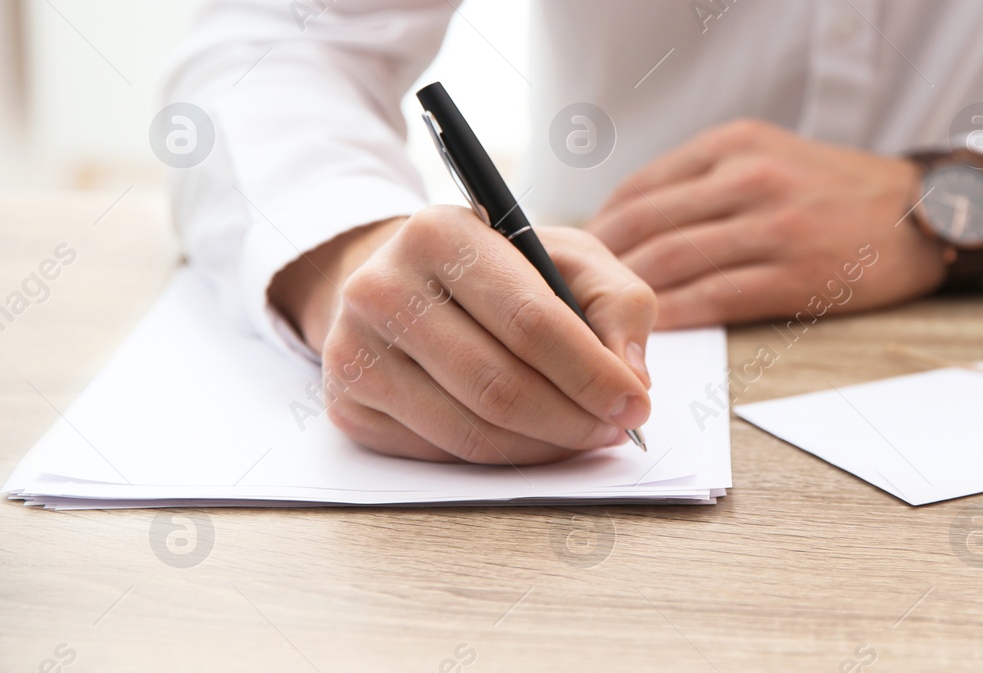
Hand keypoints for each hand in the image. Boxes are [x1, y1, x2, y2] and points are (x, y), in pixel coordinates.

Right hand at [268, 206, 655, 464]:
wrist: (407, 285)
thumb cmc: (503, 272)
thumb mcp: (569, 260)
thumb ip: (618, 303)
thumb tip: (631, 377)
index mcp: (440, 234)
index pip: (529, 320)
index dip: (591, 372)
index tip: (635, 403)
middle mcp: (382, 287)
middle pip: (498, 385)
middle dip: (573, 420)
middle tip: (615, 429)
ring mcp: (353, 349)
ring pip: (470, 431)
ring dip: (543, 447)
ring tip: (583, 435)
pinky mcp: (347, 403)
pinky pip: (440, 453)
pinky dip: (501, 457)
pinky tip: (532, 439)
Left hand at [586, 119, 946, 327]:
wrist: (925, 213)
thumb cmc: (838, 191)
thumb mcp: (771, 154)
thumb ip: (706, 178)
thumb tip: (632, 223)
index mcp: (735, 144)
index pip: (642, 187)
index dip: (600, 228)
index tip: (578, 257)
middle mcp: (750, 177)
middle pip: (647, 226)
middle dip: (602, 266)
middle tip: (575, 299)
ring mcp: (774, 226)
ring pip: (674, 263)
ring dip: (630, 297)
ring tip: (605, 322)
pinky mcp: (796, 273)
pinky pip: (716, 298)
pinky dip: (677, 317)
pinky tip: (654, 332)